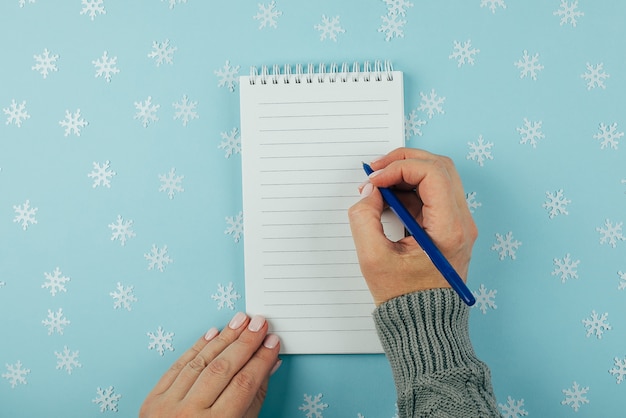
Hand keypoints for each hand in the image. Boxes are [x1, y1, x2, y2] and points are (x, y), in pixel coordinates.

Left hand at [140, 312, 280, 417]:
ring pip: (200, 362)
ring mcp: (166, 407)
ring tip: (241, 321)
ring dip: (224, 338)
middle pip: (223, 369)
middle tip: (260, 323)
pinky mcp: (152, 400)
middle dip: (245, 342)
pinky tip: (213, 333)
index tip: (272, 343)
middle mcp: (188, 415)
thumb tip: (268, 366)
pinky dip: (196, 347)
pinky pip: (177, 366)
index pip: (243, 384)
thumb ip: (253, 400)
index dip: (260, 360)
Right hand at [348, 148, 477, 305]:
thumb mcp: (373, 258)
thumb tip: (370, 192)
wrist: (425, 325)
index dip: (398, 168)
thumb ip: (364, 218)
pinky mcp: (448, 227)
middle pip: (439, 167)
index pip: (432, 174)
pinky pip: (432, 194)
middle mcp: (461, 222)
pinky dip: (409, 188)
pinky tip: (388, 198)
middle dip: (404, 161)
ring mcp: (458, 224)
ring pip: (438, 176)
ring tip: (378, 184)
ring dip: (406, 172)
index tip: (373, 180)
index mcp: (449, 229)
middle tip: (375, 169)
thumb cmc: (404, 298)